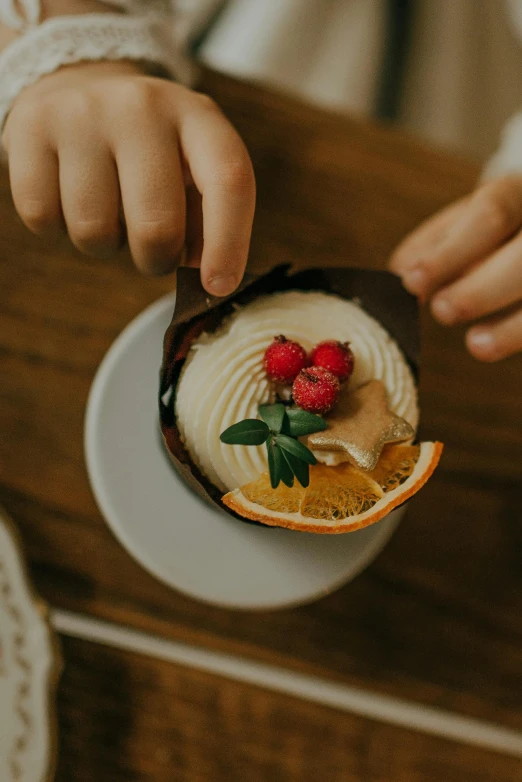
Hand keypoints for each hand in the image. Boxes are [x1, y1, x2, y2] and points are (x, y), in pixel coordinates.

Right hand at [2, 61, 255, 295]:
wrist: (80, 89)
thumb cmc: (150, 153)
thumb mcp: (191, 169)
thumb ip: (207, 222)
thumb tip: (209, 283)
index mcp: (197, 116)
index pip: (228, 180)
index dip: (228, 243)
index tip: (217, 287)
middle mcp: (142, 106)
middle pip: (156, 225)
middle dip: (157, 260)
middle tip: (153, 251)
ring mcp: (82, 113)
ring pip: (94, 231)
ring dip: (104, 246)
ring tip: (108, 213)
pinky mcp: (30, 128)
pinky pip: (43, 218)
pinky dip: (57, 229)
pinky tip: (70, 198)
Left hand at [389, 176, 521, 360]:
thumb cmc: (496, 231)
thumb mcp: (464, 225)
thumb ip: (433, 247)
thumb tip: (400, 273)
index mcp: (519, 193)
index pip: (491, 215)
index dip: (450, 253)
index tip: (412, 282)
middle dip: (482, 289)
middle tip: (442, 311)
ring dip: (513, 327)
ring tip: (476, 345)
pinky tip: (499, 347)